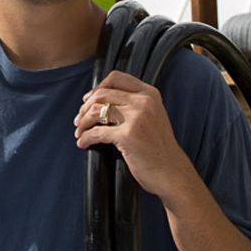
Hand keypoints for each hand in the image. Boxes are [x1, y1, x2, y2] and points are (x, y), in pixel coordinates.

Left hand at [73, 71, 194, 200]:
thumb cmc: (159, 148)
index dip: (97, 87)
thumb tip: (103, 100)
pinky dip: (85, 138)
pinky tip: (83, 143)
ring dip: (82, 122)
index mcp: (150, 94)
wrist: (171, 172)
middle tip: (79, 120)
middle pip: (102, 94)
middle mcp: (144, 102)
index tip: (88, 100)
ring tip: (79, 132)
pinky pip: (96, 132)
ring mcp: (136, 118)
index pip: (116, 78)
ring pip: (96, 111)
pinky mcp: (127, 136)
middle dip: (85, 107)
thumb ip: (135, 104)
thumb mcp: (153, 117)